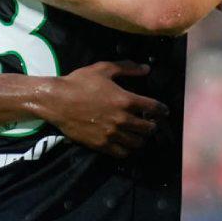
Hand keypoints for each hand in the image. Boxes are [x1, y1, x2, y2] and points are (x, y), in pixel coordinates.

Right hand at [41, 61, 168, 157]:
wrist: (56, 101)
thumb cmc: (80, 82)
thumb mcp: (104, 68)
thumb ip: (127, 68)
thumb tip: (147, 68)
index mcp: (125, 100)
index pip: (153, 108)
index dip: (162, 110)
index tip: (164, 112)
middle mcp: (122, 119)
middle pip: (148, 128)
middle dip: (152, 126)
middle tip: (150, 123)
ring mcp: (112, 134)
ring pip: (137, 143)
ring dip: (141, 139)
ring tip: (139, 135)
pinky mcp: (101, 144)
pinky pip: (122, 152)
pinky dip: (128, 149)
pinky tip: (126, 144)